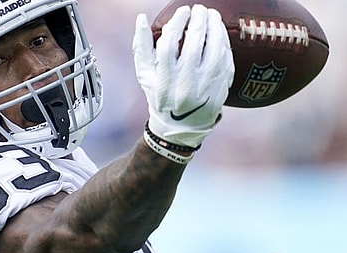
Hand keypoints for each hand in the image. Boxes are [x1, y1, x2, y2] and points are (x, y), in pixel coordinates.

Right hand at [133, 4, 234, 147]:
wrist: (181, 126)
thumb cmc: (160, 94)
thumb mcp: (146, 75)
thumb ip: (142, 47)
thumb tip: (142, 18)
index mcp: (163, 81)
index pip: (168, 46)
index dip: (176, 24)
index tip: (183, 11)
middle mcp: (184, 85)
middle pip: (193, 45)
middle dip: (198, 21)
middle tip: (199, 8)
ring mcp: (205, 88)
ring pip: (214, 50)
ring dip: (215, 28)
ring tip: (212, 15)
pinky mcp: (221, 88)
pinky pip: (225, 59)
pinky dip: (223, 42)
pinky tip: (220, 32)